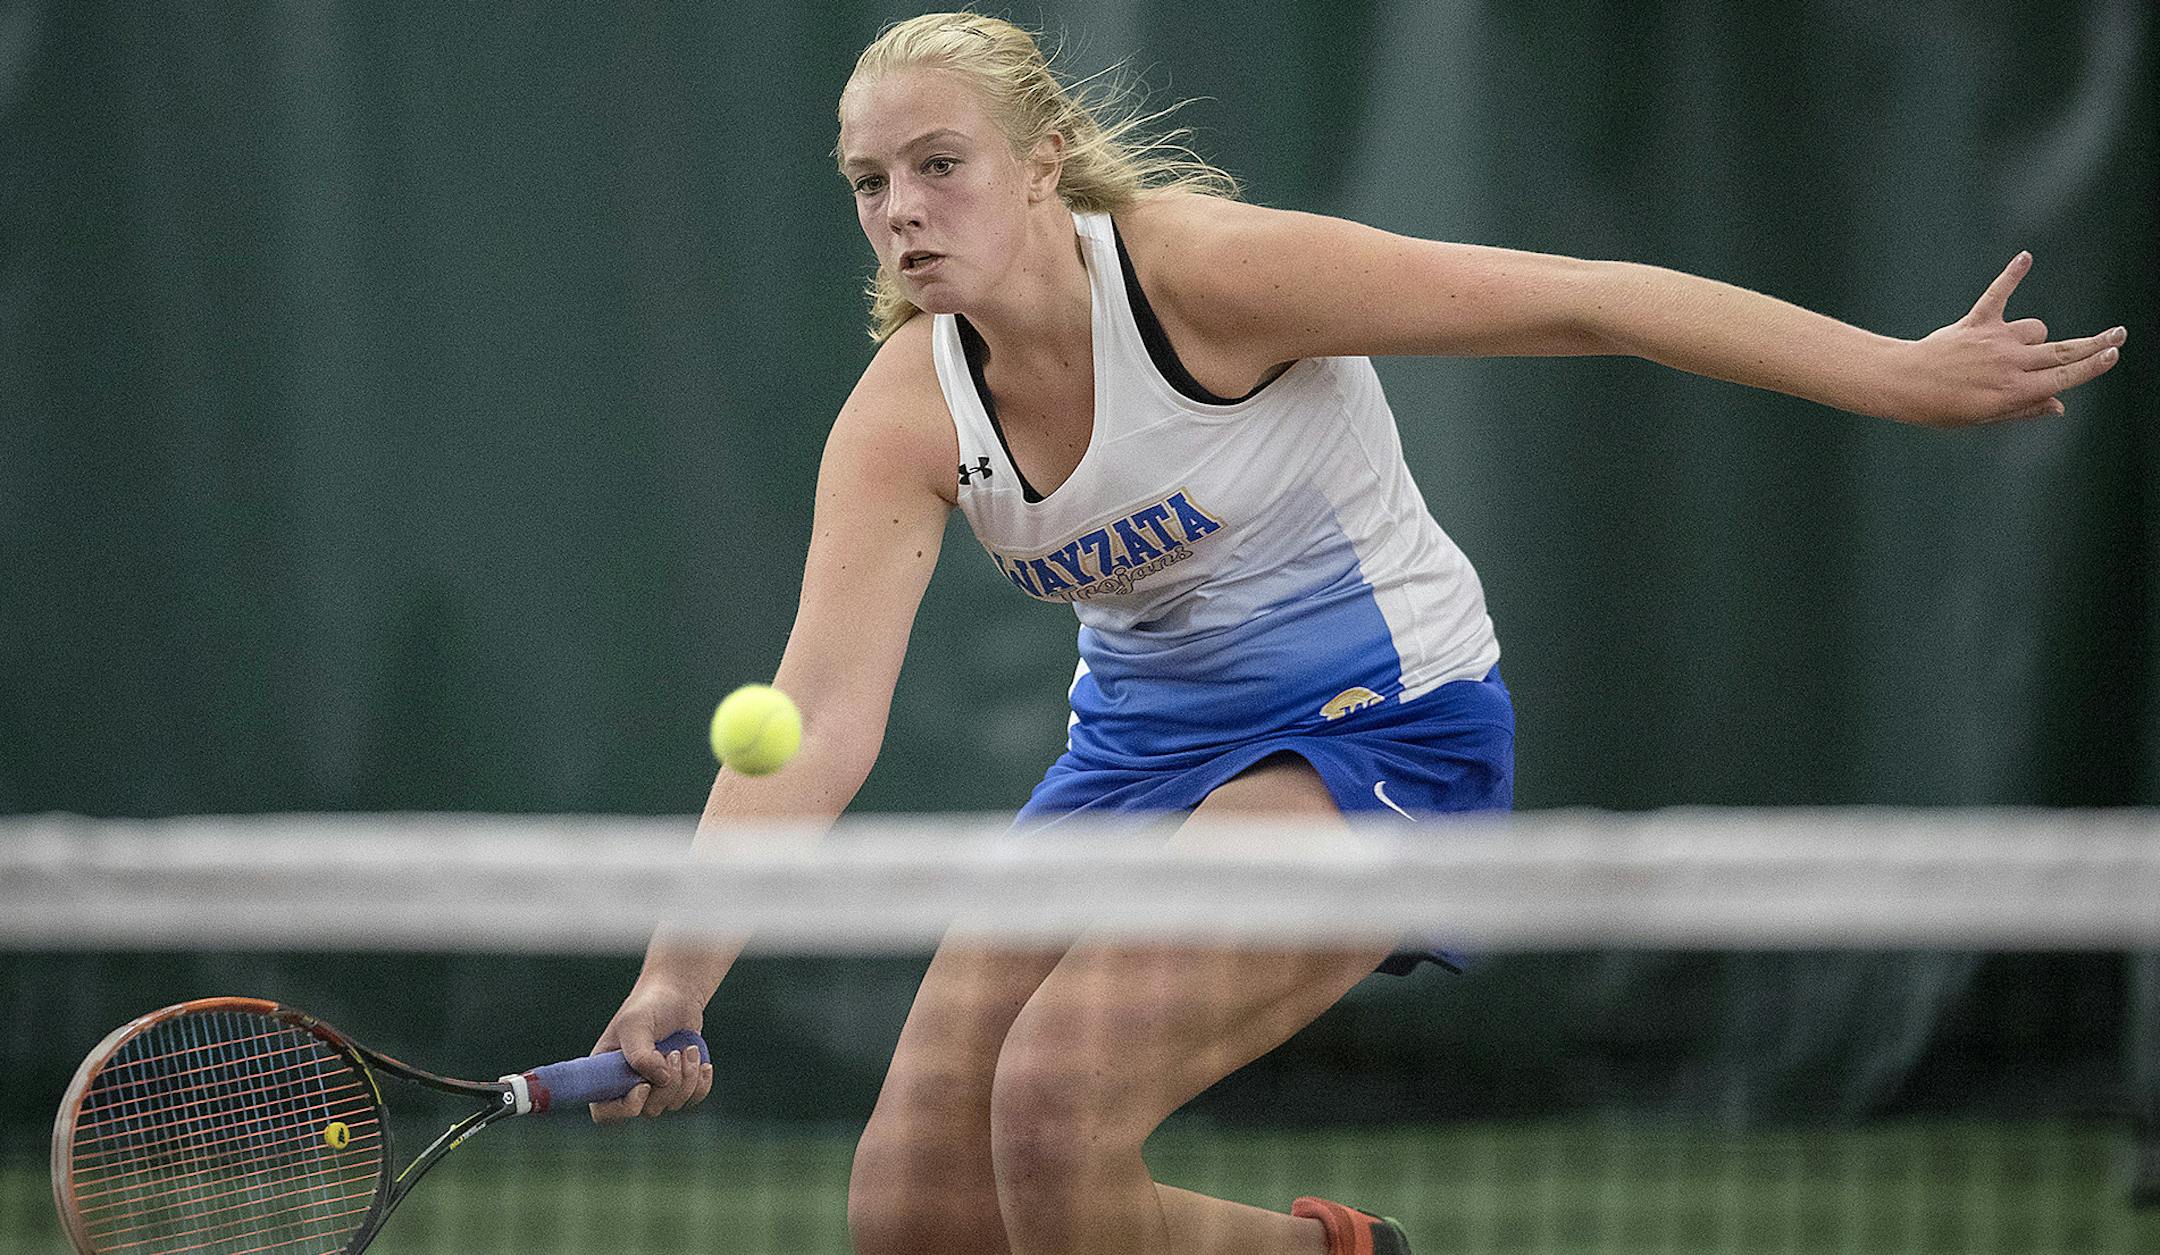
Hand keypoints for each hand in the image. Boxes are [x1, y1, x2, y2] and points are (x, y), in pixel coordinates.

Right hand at [588, 978, 713, 1124]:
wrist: (677, 997)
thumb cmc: (649, 1006)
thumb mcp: (636, 1024)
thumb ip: (641, 1054)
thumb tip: (660, 1080)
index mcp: (606, 1074)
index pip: (604, 1114)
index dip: (623, 1109)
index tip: (644, 1086)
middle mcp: (628, 1086)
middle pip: (647, 1110)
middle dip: (667, 1085)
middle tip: (674, 1053)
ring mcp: (654, 1089)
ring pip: (672, 1105)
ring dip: (686, 1078)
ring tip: (688, 1049)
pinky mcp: (678, 1085)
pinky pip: (692, 1100)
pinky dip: (701, 1083)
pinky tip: (701, 1063)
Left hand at [1891, 252, 2124, 426]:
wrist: (1903, 385)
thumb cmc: (1943, 407)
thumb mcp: (1986, 417)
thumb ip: (2025, 409)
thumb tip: (2060, 405)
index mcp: (2015, 391)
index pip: (2064, 377)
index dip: (2092, 365)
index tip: (2113, 354)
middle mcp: (2010, 363)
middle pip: (2063, 351)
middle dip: (2095, 343)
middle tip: (2120, 335)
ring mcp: (1995, 340)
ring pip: (2035, 330)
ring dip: (2033, 338)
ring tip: (2005, 352)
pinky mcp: (1977, 322)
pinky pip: (1998, 294)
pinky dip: (2012, 276)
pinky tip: (2026, 257)